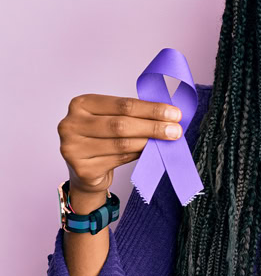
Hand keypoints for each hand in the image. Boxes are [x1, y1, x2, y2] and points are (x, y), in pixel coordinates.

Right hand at [57, 94, 182, 193]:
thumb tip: (169, 117)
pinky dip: (137, 155)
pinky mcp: (82, 169)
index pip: (123, 104)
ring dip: (148, 142)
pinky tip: (148, 152)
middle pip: (121, 124)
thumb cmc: (102, 139)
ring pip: (121, 143)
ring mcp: (73, 148)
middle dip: (153, 127)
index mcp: (81, 104)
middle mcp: (71, 124)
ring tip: (167, 140)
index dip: (151, 110)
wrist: (85, 171)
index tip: (174, 114)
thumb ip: (133, 116)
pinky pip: (118, 160)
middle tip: (175, 130)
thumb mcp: (112, 119)